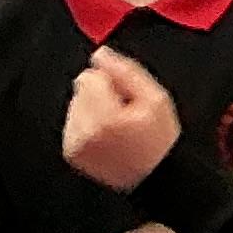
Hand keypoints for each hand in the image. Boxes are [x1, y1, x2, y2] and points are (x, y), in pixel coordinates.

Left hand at [61, 46, 179, 189]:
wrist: (155, 177)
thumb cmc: (160, 143)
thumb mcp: (157, 100)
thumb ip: (126, 72)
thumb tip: (102, 55)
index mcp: (105, 118)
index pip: (91, 76)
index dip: (112, 82)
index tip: (128, 99)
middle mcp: (84, 131)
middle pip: (81, 89)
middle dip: (103, 96)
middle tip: (126, 115)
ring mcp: (76, 143)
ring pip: (76, 104)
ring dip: (96, 111)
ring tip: (118, 129)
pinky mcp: (72, 151)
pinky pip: (74, 122)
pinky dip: (89, 126)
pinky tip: (108, 137)